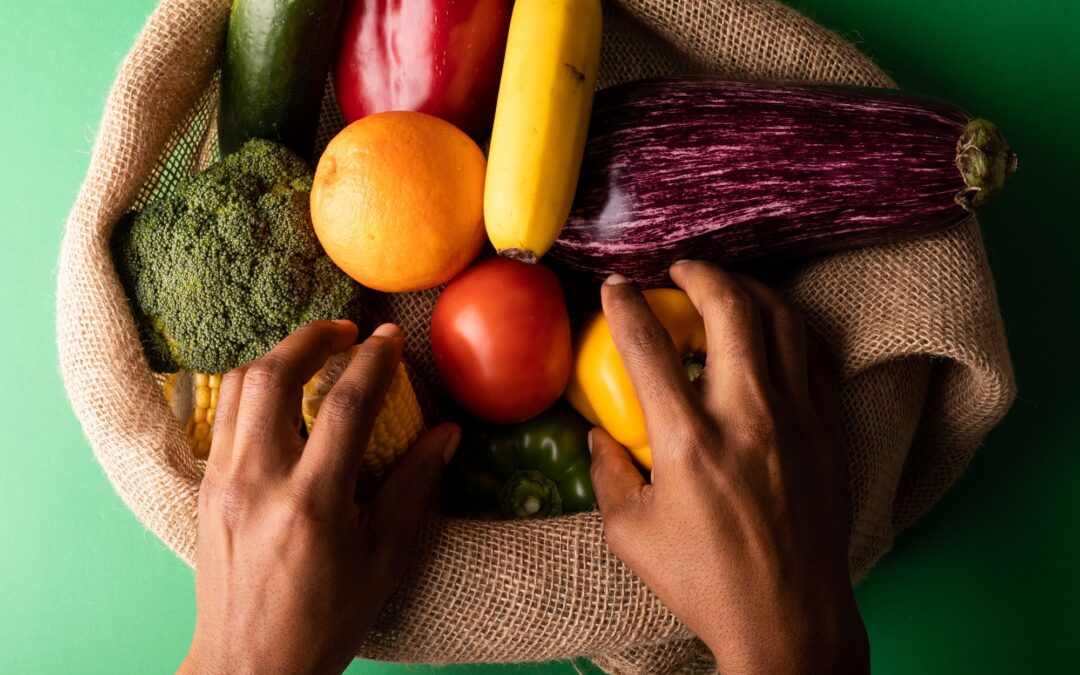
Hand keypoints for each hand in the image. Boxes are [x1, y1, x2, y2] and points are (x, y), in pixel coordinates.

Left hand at [179, 321, 459, 674]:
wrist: (247, 667)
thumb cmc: (324, 621)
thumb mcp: (383, 560)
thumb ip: (414, 489)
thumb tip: (446, 435)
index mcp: (312, 504)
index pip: (346, 406)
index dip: (374, 361)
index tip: (392, 339)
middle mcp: (258, 482)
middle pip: (275, 376)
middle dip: (314, 338)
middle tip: (347, 329)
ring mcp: (223, 483)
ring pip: (240, 388)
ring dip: (279, 356)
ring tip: (315, 352)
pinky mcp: (204, 489)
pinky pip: (223, 416)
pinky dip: (254, 388)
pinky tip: (281, 392)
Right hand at [589, 261, 868, 674]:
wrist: (790, 617)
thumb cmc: (705, 581)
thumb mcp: (631, 533)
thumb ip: (609, 474)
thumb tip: (599, 437)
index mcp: (689, 442)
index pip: (648, 347)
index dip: (625, 305)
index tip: (615, 287)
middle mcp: (747, 416)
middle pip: (729, 308)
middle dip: (699, 273)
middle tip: (680, 271)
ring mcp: (796, 418)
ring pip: (780, 319)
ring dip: (748, 290)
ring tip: (725, 288)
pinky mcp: (828, 428)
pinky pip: (813, 353)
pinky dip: (788, 326)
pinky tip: (771, 330)